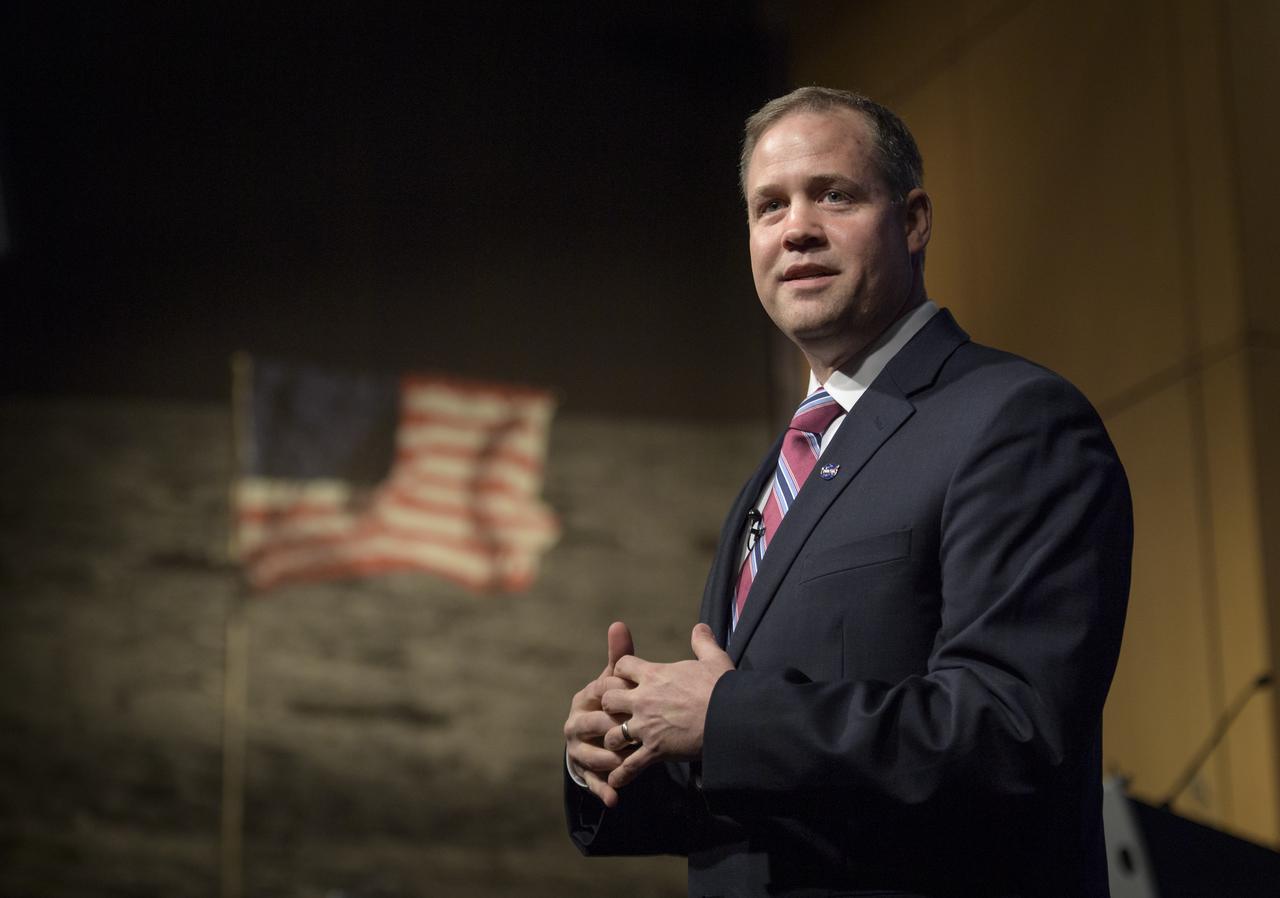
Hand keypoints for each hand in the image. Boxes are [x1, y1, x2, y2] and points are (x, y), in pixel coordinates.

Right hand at [563, 621, 637, 807]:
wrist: (596, 734)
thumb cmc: (610, 701)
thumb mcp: (615, 680)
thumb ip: (619, 656)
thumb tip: (619, 623)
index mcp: (585, 697)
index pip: (598, 691)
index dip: (617, 692)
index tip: (637, 693)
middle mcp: (575, 722)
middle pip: (591, 723)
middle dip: (611, 727)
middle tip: (634, 730)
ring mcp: (577, 749)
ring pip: (591, 755)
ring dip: (609, 758)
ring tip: (627, 761)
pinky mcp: (584, 771)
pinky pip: (593, 783)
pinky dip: (604, 790)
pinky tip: (616, 798)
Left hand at [600, 623, 733, 789]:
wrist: (730, 718)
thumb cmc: (722, 687)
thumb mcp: (714, 659)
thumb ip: (703, 642)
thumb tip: (700, 627)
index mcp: (655, 675)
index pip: (622, 666)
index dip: (621, 671)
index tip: (625, 678)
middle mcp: (644, 700)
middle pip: (608, 698)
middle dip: (609, 705)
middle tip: (615, 712)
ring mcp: (647, 727)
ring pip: (612, 734)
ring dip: (613, 739)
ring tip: (616, 744)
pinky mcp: (655, 751)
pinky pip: (630, 765)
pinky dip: (621, 774)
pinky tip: (614, 780)